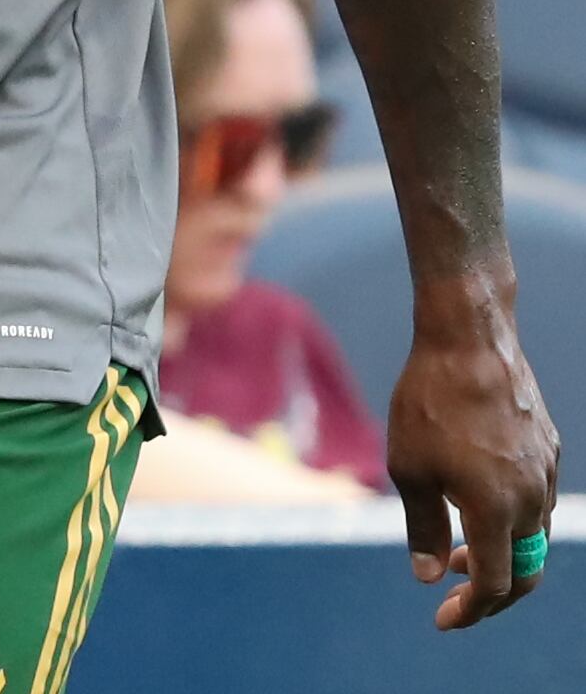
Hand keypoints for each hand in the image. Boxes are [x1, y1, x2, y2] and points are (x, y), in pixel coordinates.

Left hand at [388, 314, 558, 630]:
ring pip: (532, 534)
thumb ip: (423, 528)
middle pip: (524, 570)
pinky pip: (536, 497)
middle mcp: (530, 497)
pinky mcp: (547, 446)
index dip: (470, 610)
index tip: (444, 618)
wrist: (468, 338)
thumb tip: (429, 576)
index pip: (494, 585)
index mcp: (496, 509)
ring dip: (501, 551)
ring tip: (459, 547)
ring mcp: (545, 470)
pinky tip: (477, 498)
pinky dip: (512, 516)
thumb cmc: (429, 400)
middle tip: (459, 594)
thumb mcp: (409, 468)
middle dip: (493, 593)